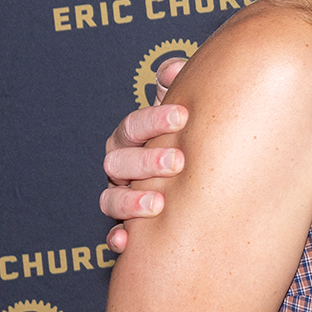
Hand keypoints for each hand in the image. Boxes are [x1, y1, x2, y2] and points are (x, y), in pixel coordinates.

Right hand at [100, 55, 187, 248]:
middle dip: (146, 161)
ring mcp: (122, 196)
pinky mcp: (128, 226)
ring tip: (158, 203)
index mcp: (134, 137)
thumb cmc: (192, 136)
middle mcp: (122, 166)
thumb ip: (178, 86)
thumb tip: (174, 68)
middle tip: (178, 161)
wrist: (201, 173)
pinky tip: (126, 242)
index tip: (183, 116)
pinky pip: (114, 236)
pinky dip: (117, 239)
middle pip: (119, 161)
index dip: (154, 119)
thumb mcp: (187, 110)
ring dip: (130, 201)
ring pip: (110, 199)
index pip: (134, 125)